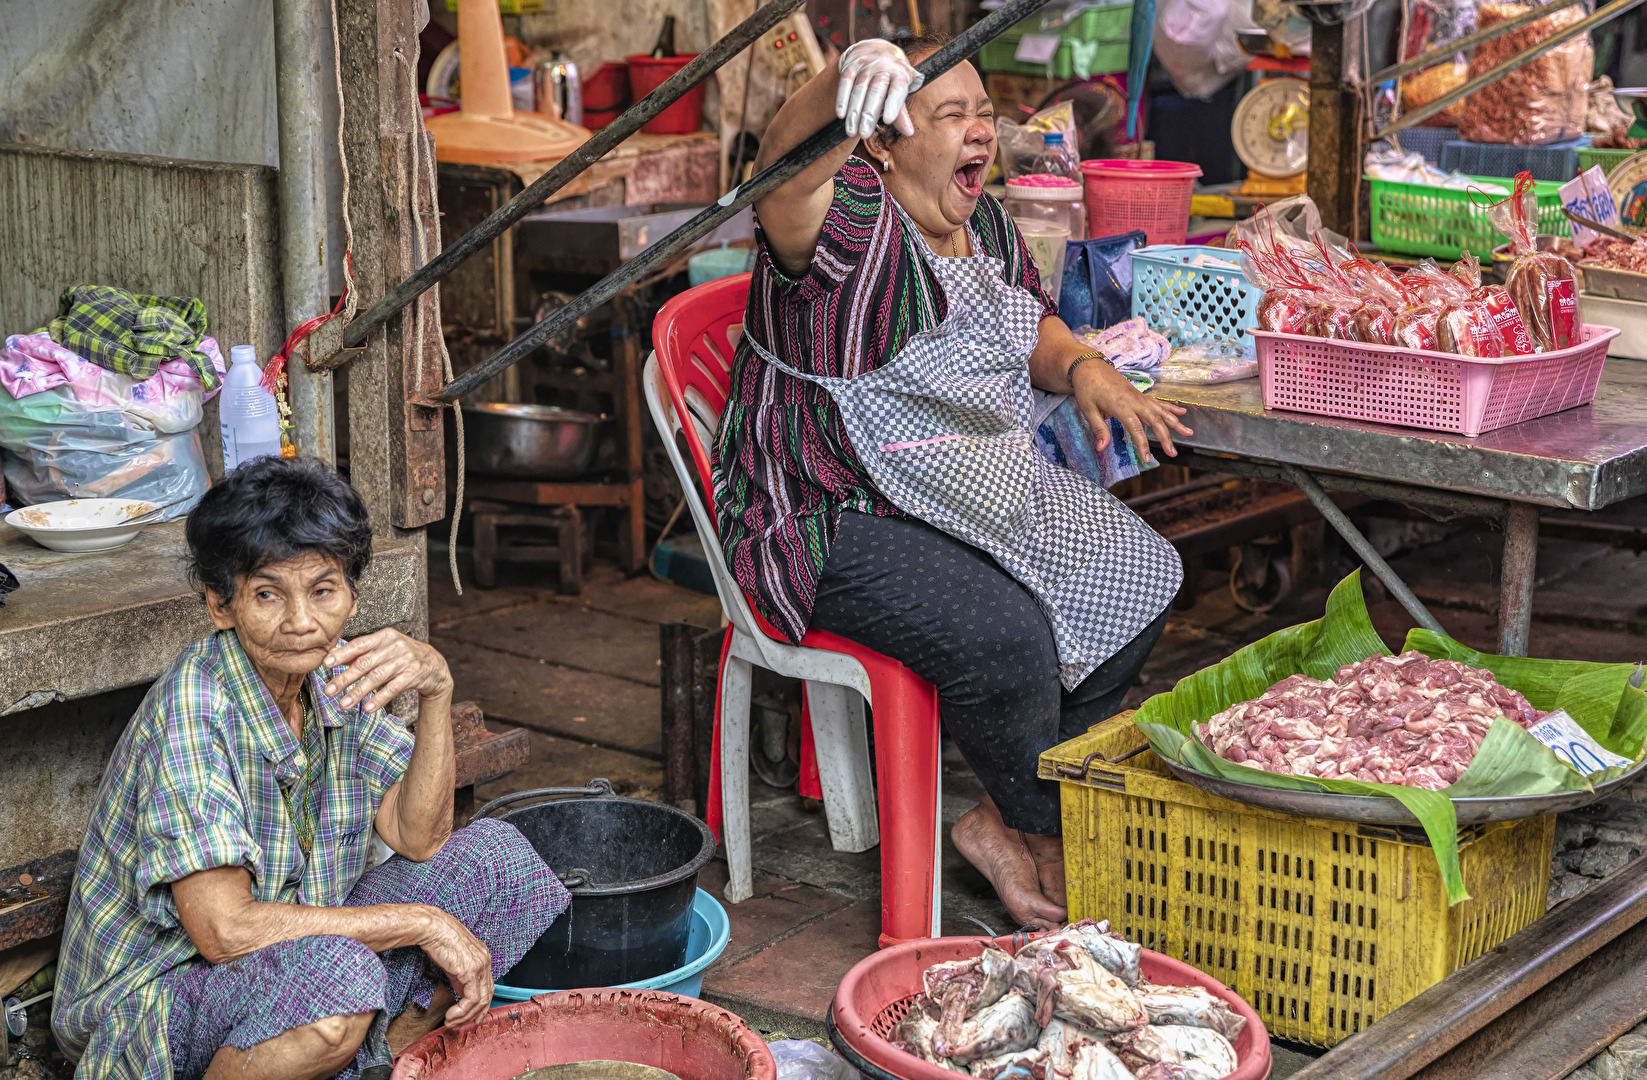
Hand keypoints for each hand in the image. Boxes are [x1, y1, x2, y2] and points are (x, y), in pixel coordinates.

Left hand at [324, 629, 452, 711]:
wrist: (434, 664)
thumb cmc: (402, 655)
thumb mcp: (384, 648)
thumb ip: (361, 652)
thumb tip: (333, 656)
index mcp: (384, 636)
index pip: (360, 644)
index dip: (342, 654)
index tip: (326, 664)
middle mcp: (395, 646)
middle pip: (365, 663)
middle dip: (345, 678)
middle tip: (329, 690)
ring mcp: (405, 660)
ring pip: (377, 677)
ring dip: (358, 692)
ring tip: (343, 704)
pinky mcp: (414, 675)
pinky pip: (394, 688)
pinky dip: (380, 698)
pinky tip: (367, 708)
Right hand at [417, 907, 493, 1028]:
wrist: (432, 928)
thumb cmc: (438, 940)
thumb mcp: (454, 961)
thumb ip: (461, 976)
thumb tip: (461, 992)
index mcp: (483, 957)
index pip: (488, 987)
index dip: (480, 1006)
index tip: (470, 1017)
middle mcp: (486, 961)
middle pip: (488, 995)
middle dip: (475, 1014)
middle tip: (461, 1025)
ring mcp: (481, 965)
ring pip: (481, 1001)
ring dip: (465, 1016)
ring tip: (450, 1022)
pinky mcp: (471, 971)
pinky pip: (472, 999)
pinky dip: (462, 1011)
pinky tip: (451, 1015)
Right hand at [836, 40, 923, 138]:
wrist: (876, 48)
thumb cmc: (892, 77)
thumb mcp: (900, 89)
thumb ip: (901, 111)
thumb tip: (909, 132)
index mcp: (900, 72)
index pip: (898, 88)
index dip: (893, 104)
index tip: (887, 121)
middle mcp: (884, 65)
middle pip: (876, 91)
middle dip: (869, 114)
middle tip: (864, 134)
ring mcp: (866, 64)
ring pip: (859, 89)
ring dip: (854, 112)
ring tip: (852, 132)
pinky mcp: (851, 65)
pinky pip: (845, 82)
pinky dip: (842, 98)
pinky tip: (841, 115)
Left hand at [1072, 361, 1192, 464]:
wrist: (1090, 366)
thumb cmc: (1087, 388)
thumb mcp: (1088, 409)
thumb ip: (1098, 429)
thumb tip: (1101, 449)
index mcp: (1121, 405)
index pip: (1135, 428)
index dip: (1142, 444)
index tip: (1147, 459)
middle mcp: (1134, 401)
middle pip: (1155, 420)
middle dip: (1165, 437)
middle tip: (1173, 453)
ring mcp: (1139, 397)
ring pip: (1161, 411)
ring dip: (1175, 423)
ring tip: (1189, 433)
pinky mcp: (1140, 395)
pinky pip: (1159, 402)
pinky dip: (1171, 408)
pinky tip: (1183, 412)